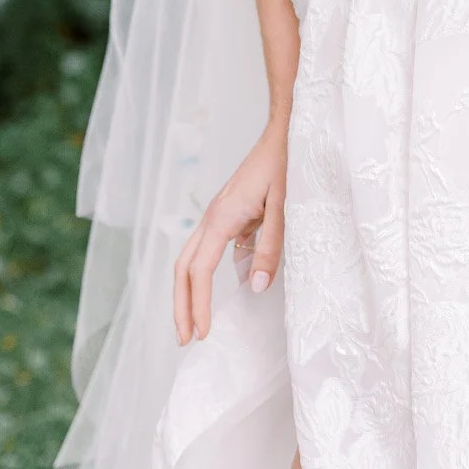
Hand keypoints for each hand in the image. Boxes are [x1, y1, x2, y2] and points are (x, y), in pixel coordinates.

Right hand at [174, 120, 286, 343]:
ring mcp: (220, 214)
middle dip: (181, 304)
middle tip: (185, 339)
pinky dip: (211, 271)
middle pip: (184, 267)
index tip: (202, 334)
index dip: (198, 305)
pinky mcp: (230, 212)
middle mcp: (213, 216)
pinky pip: (213, 248)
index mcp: (222, 217)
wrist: (287, 129)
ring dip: (191, 290)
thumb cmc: (288, 163)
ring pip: (193, 258)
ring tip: (197, 322)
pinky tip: (233, 284)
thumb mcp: (286, 208)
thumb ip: (271, 248)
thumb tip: (256, 288)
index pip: (200, 271)